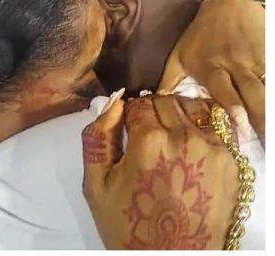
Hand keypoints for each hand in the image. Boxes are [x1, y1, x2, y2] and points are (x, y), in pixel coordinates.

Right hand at [82, 94, 238, 248]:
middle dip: (152, 114)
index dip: (128, 116)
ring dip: (178, 116)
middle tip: (146, 138)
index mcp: (149, 141)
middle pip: (164, 102)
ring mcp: (213, 150)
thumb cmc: (131, 226)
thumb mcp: (97, 185)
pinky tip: (191, 145)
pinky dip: (202, 127)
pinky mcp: (232, 163)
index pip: (137, 104)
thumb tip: (112, 102)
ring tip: (170, 139)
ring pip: (191, 108)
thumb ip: (97, 136)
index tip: (127, 132)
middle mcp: (184, 138)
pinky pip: (218, 126)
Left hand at [160, 0, 263, 145]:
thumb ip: (169, 79)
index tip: (241, 126)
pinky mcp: (272, 54)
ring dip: (271, 107)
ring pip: (269, 87)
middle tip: (267, 141)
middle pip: (253, 94)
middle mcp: (236, 65)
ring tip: (274, 133)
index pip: (223, 89)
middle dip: (262, 118)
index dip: (233, 106)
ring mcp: (257, 60)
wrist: (229, 4)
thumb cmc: (201, 34)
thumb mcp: (180, 54)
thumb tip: (152, 102)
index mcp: (211, 66)